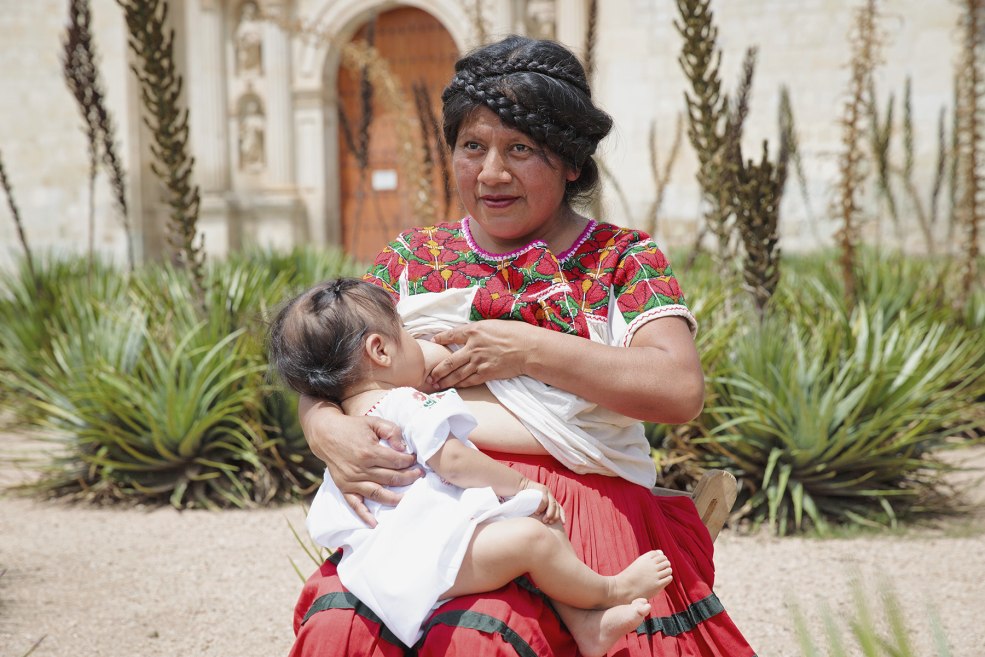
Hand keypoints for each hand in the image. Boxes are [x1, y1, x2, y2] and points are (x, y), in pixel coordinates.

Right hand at [301, 401, 422, 526]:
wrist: (326, 434)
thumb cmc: (353, 427)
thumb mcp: (374, 421)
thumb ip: (391, 431)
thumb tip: (404, 448)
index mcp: (370, 451)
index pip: (397, 461)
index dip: (410, 461)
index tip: (415, 460)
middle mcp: (361, 469)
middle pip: (392, 478)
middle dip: (410, 478)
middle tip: (420, 475)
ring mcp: (352, 480)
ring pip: (379, 494)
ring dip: (396, 498)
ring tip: (409, 497)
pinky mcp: (345, 488)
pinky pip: (356, 504)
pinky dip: (365, 515)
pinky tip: (375, 523)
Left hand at [428, 320, 533, 389]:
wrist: (527, 348)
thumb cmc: (515, 333)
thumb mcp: (493, 325)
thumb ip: (480, 330)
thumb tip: (472, 333)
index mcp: (474, 331)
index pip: (451, 335)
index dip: (440, 339)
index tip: (433, 341)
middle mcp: (472, 347)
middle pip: (448, 361)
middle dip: (436, 370)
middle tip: (428, 376)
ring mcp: (478, 362)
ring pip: (456, 374)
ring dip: (445, 381)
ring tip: (436, 386)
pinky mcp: (486, 373)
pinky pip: (469, 381)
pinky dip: (460, 385)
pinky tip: (454, 387)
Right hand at [520, 480, 564, 525]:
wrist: (519, 486)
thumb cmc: (525, 499)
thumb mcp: (535, 506)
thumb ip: (540, 512)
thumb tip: (543, 523)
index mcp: (550, 499)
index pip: (559, 507)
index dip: (562, 515)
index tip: (563, 523)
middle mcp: (550, 495)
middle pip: (557, 507)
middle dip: (554, 516)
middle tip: (548, 523)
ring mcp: (546, 491)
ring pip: (552, 504)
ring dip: (550, 513)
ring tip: (544, 520)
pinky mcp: (541, 489)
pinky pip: (544, 500)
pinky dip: (542, 508)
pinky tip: (537, 513)